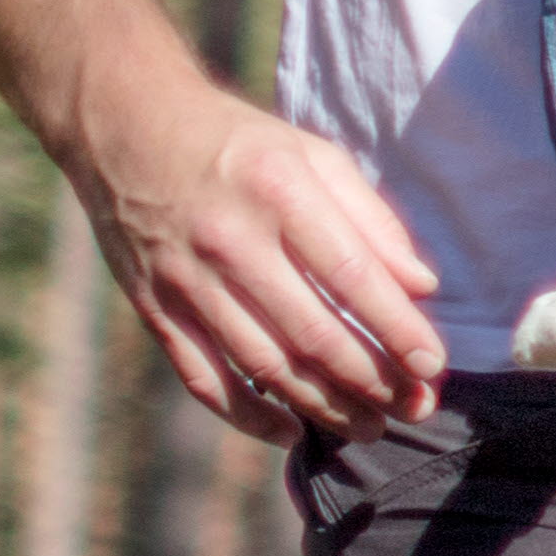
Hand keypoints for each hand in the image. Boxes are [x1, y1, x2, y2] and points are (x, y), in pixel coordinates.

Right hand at [86, 67, 444, 443]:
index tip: (431, 364)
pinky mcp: (154, 306)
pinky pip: (204, 378)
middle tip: (412, 408)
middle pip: (313, 333)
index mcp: (280, 192)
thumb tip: (421, 285)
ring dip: (322, 406)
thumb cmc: (237, 143)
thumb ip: (370, 219)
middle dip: (371, 381)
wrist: (123, 124)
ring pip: (264, 365)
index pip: (353, 276)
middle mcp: (231, 240)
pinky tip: (290, 430)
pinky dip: (248, 415)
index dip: (398, 328)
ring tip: (367, 426)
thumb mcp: (311, 155)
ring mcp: (186, 279)